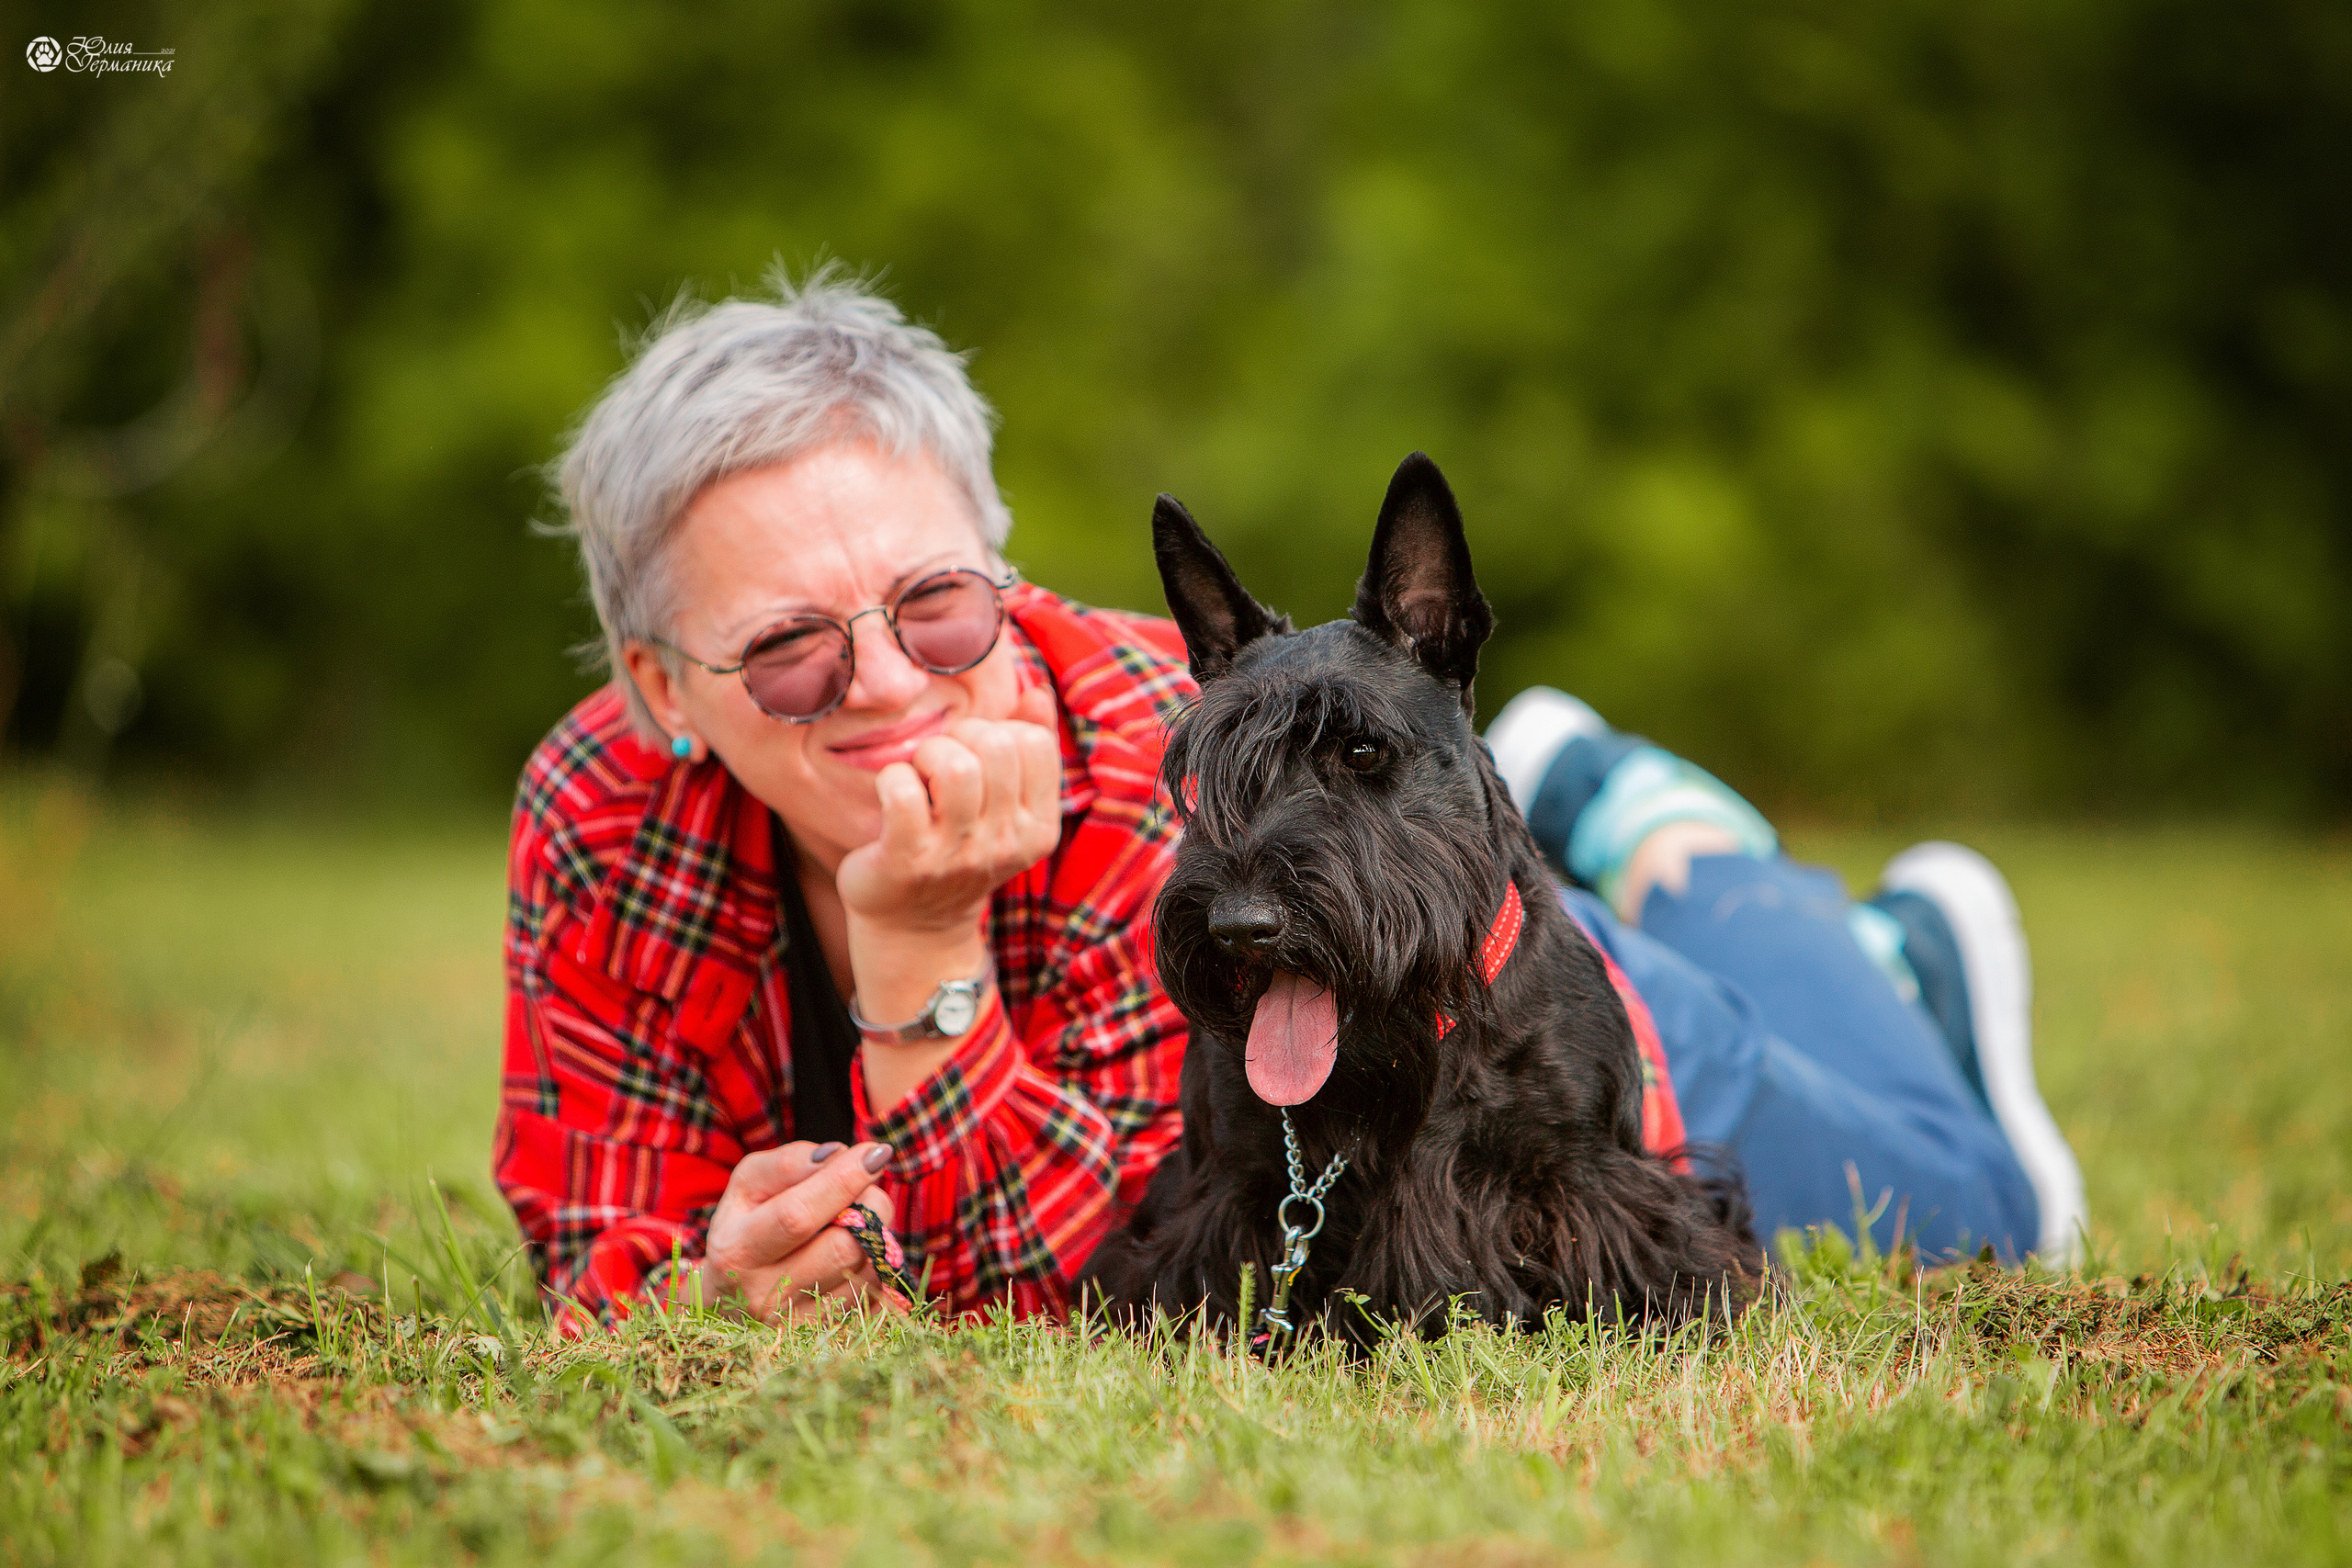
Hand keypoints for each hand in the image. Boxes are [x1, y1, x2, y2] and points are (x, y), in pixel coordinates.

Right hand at [697, 1141, 900, 1321]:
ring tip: (855, 1222)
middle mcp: (763, 1295)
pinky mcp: (824, 1335)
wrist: (728, 1298)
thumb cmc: (744, 1227)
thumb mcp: (749, 1186)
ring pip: (867, 1270)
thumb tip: (837, 1156)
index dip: (842, 1180)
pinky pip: (874, 1294)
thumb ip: (789, 1164)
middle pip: (844, 1245)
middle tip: (867, 1191)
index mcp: (737, 1251)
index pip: (798, 1214)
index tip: (876, 1152)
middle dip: (870, 1206)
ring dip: (875, 1235)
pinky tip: (853, 1253)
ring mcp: (795, 1323)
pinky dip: (874, 1264)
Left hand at [835, 684, 1060, 937]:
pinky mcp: (908, 861)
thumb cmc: (957, 849)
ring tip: (919, 776)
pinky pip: (902, 791)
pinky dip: (891, 779)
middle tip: (940, 765)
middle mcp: (1006, 844)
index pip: (1033, 743)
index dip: (998, 731)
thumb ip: (1026, 746)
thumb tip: (1035, 690)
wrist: (914, 928)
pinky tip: (893, 794)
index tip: (975, 755)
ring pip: (954, 765)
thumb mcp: (1004, 806)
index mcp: (1038, 827)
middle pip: (995, 746)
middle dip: (959, 737)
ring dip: (927, 755)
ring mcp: (958, 855)